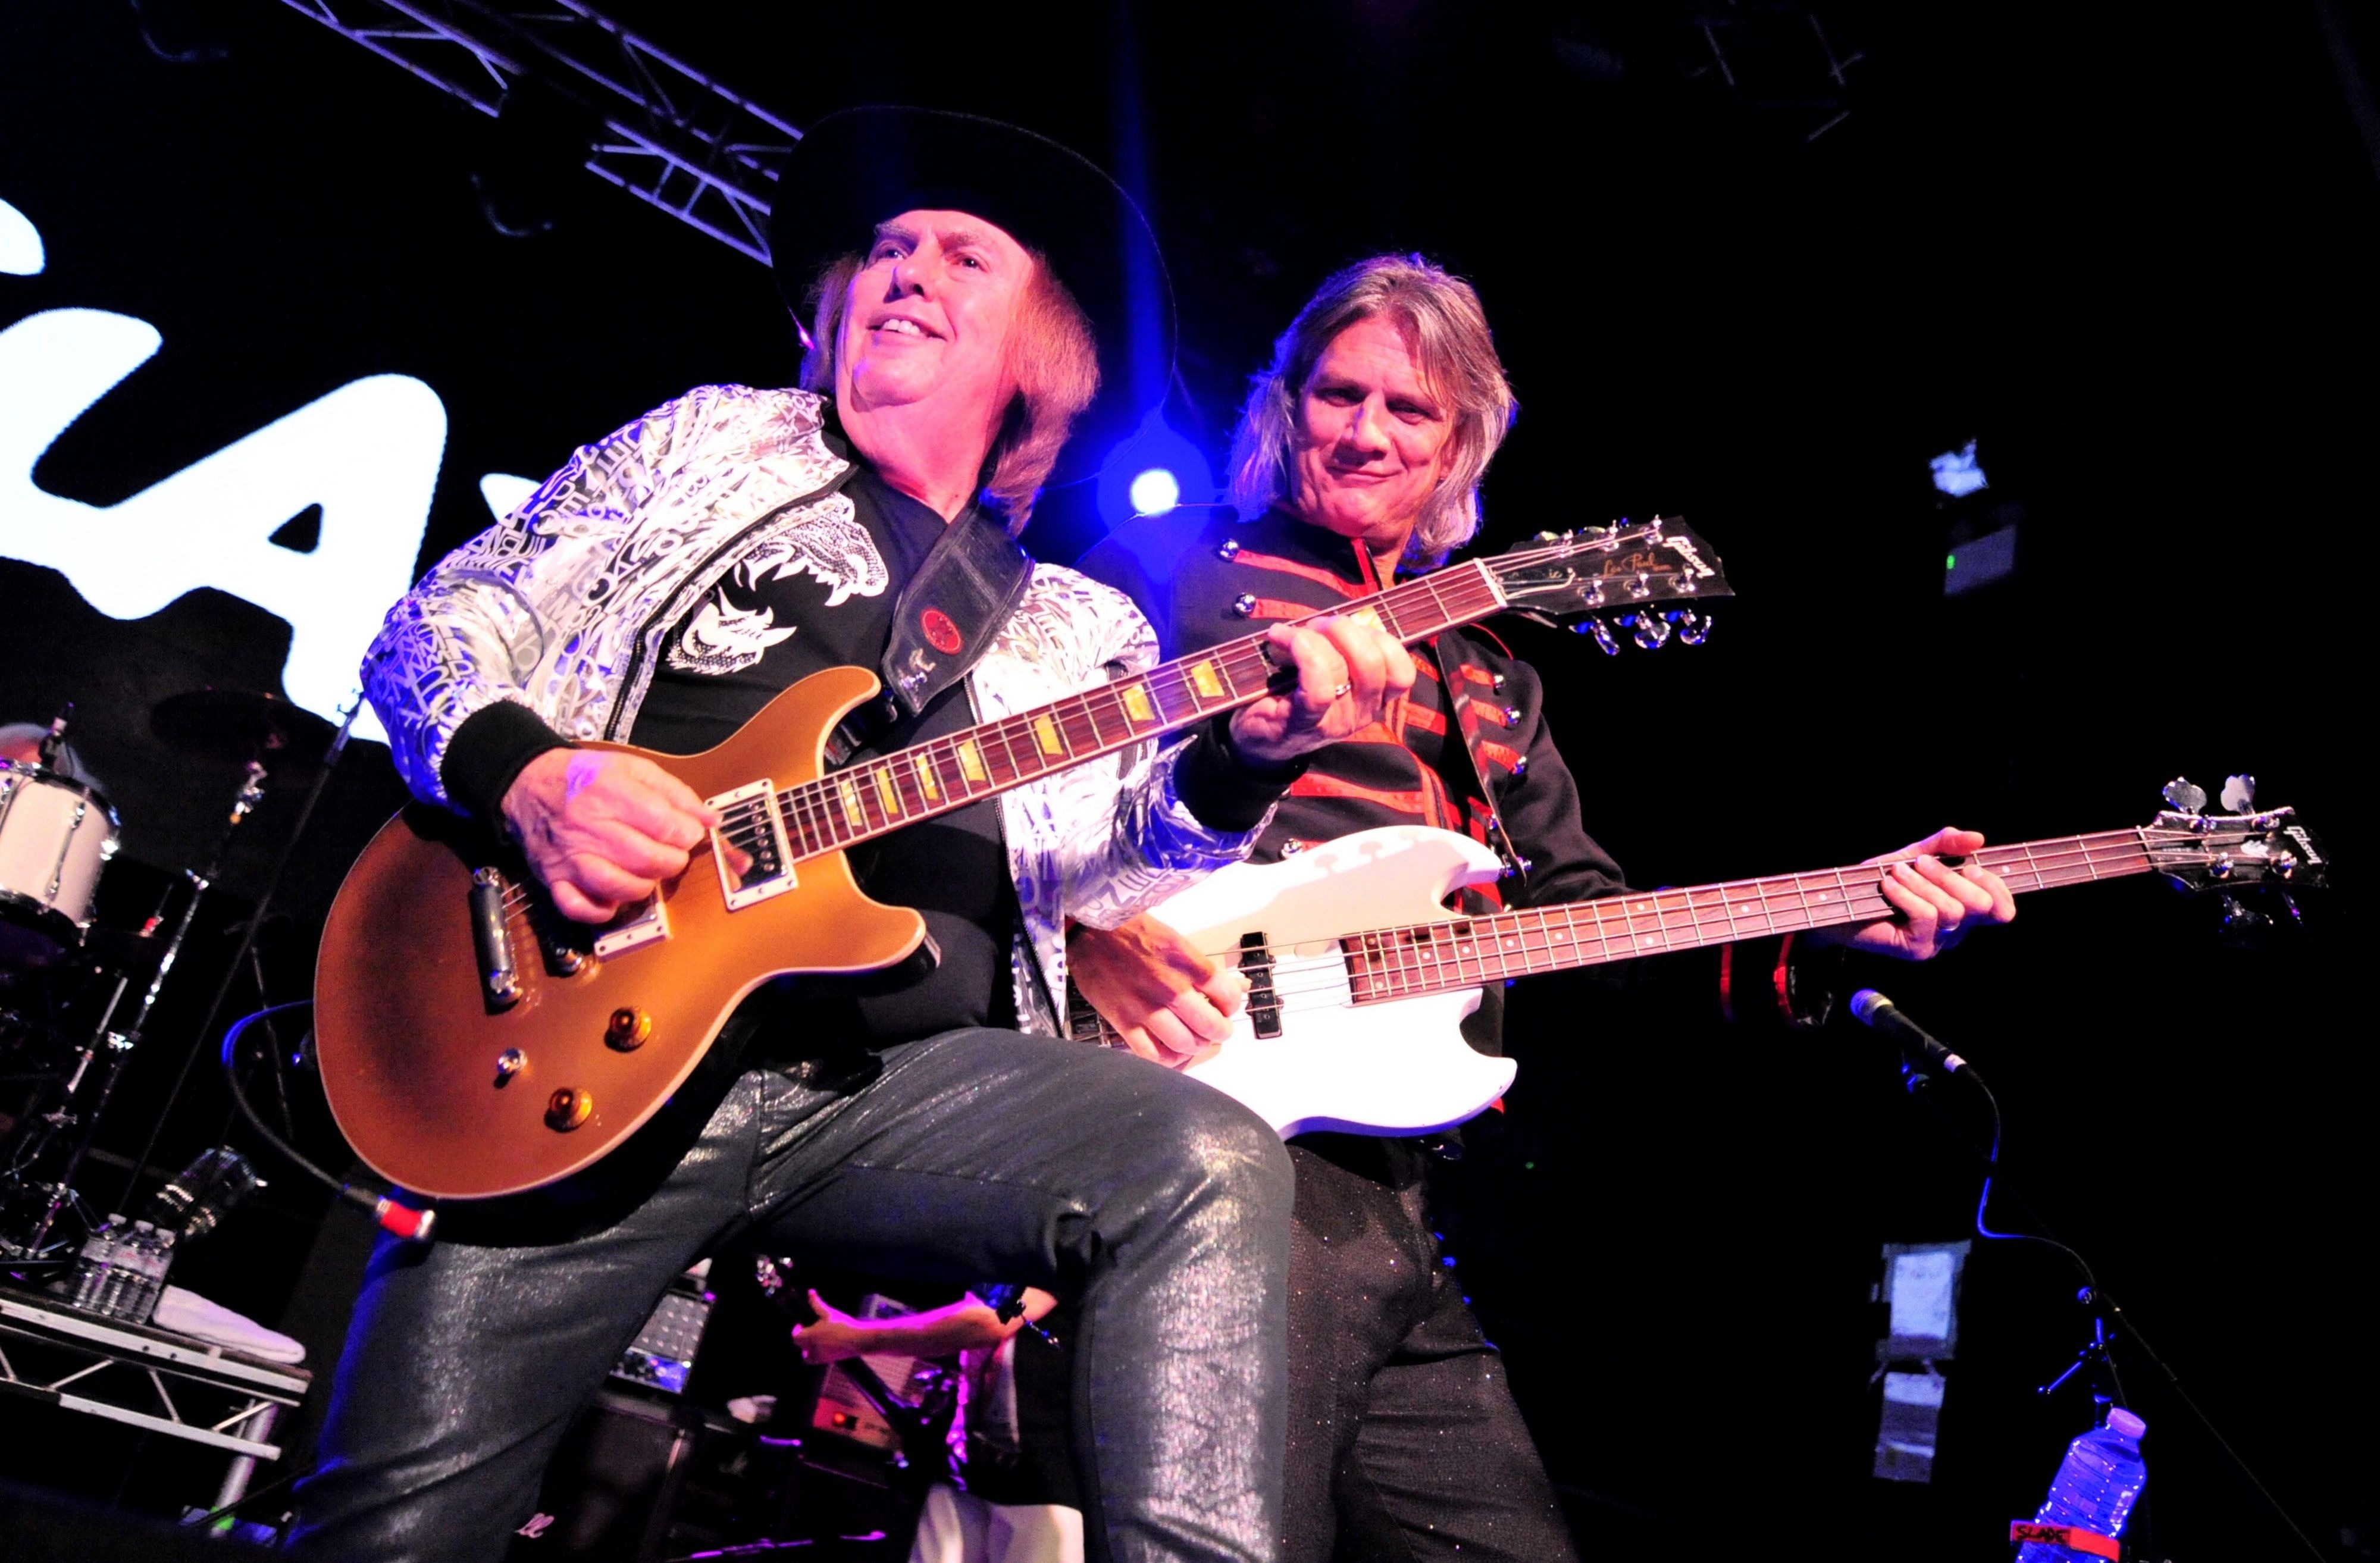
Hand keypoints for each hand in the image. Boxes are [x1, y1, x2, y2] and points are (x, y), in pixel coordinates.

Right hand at [500, 749, 719, 923]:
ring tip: (648, 873)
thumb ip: (676, 793)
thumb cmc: (586, 777)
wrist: (530, 783)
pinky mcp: (553, 877)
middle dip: (672, 861)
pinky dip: (602, 910)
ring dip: (645, 886)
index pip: (664, 824)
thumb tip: (710, 820)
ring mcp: (569, 855)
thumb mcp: (633, 768)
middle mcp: (588, 825)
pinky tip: (615, 896)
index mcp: (610, 792)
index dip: (687, 833)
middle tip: (673, 854)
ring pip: (618, 885)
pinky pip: (579, 907)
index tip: (689, 833)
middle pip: (646, 858)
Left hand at [791, 1289, 868, 1364]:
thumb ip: (816, 1303)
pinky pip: (816, 1360)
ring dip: (807, 1349)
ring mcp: (819, 1356)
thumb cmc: (842, 1325)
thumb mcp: (828, 1312)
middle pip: (800, 1345)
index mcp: (810, 1336)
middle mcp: (812, 1348)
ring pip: (807, 1356)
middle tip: (809, 1331)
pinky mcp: (827, 1360)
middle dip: (802, 1338)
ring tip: (815, 1341)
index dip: (796, 1330)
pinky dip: (816, 1355)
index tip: (801, 1324)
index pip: (795, 1336)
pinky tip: (824, 1347)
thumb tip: (810, 1292)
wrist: (857, 1340)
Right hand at [1071, 914, 1247, 1068]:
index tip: (1226, 1006)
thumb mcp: (1173, 938)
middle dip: (1220, 1031)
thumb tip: (1228, 985)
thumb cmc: (1130, 929)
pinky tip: (1172, 1051)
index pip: (1226, 994)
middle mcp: (1170, 987)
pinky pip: (1153, 1055)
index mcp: (1185, 961)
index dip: (1232, 1005)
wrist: (1087, 930)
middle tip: (1217, 1029)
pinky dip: (1168, 1059)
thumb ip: (1198, 966)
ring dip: (1197, 1046)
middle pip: (1211, 1026)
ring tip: (1196, 1040)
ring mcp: (1146, 1008)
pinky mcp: (1124, 1022)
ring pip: (1186, 1045)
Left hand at [1227, 613, 1416, 766]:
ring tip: (1292, 633)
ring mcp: (1334, 721)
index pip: (1402, 672)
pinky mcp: (1304, 723)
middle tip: (1317, 625)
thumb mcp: (1331, 671)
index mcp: (1374, 698)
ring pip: (1340, 668)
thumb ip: (1345, 648)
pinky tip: (1280, 637)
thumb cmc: (1294, 693)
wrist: (1258, 740)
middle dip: (1344, 629)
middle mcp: (1361, 713)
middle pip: (1373, 662)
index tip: (1355, 628)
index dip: (1383, 640)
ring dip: (1315, 637)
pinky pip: (1316, 688)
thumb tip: (1344, 617)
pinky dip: (1300, 652)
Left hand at [1814, 826, 2016, 960]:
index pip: (2002, 910)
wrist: (1839, 903)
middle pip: (1982, 906)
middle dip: (1952, 877)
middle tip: (1922, 863)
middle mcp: (1955, 931)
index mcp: (1963, 910)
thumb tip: (1978, 838)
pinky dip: (1906, 894)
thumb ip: (1946, 845)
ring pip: (1953, 910)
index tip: (1971, 865)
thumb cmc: (1878, 881)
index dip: (1997, 887)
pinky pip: (1926, 917)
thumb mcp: (1915, 855)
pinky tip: (1888, 885)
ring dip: (1923, 883)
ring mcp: (1937, 943)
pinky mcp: (1916, 949)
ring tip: (1897, 872)